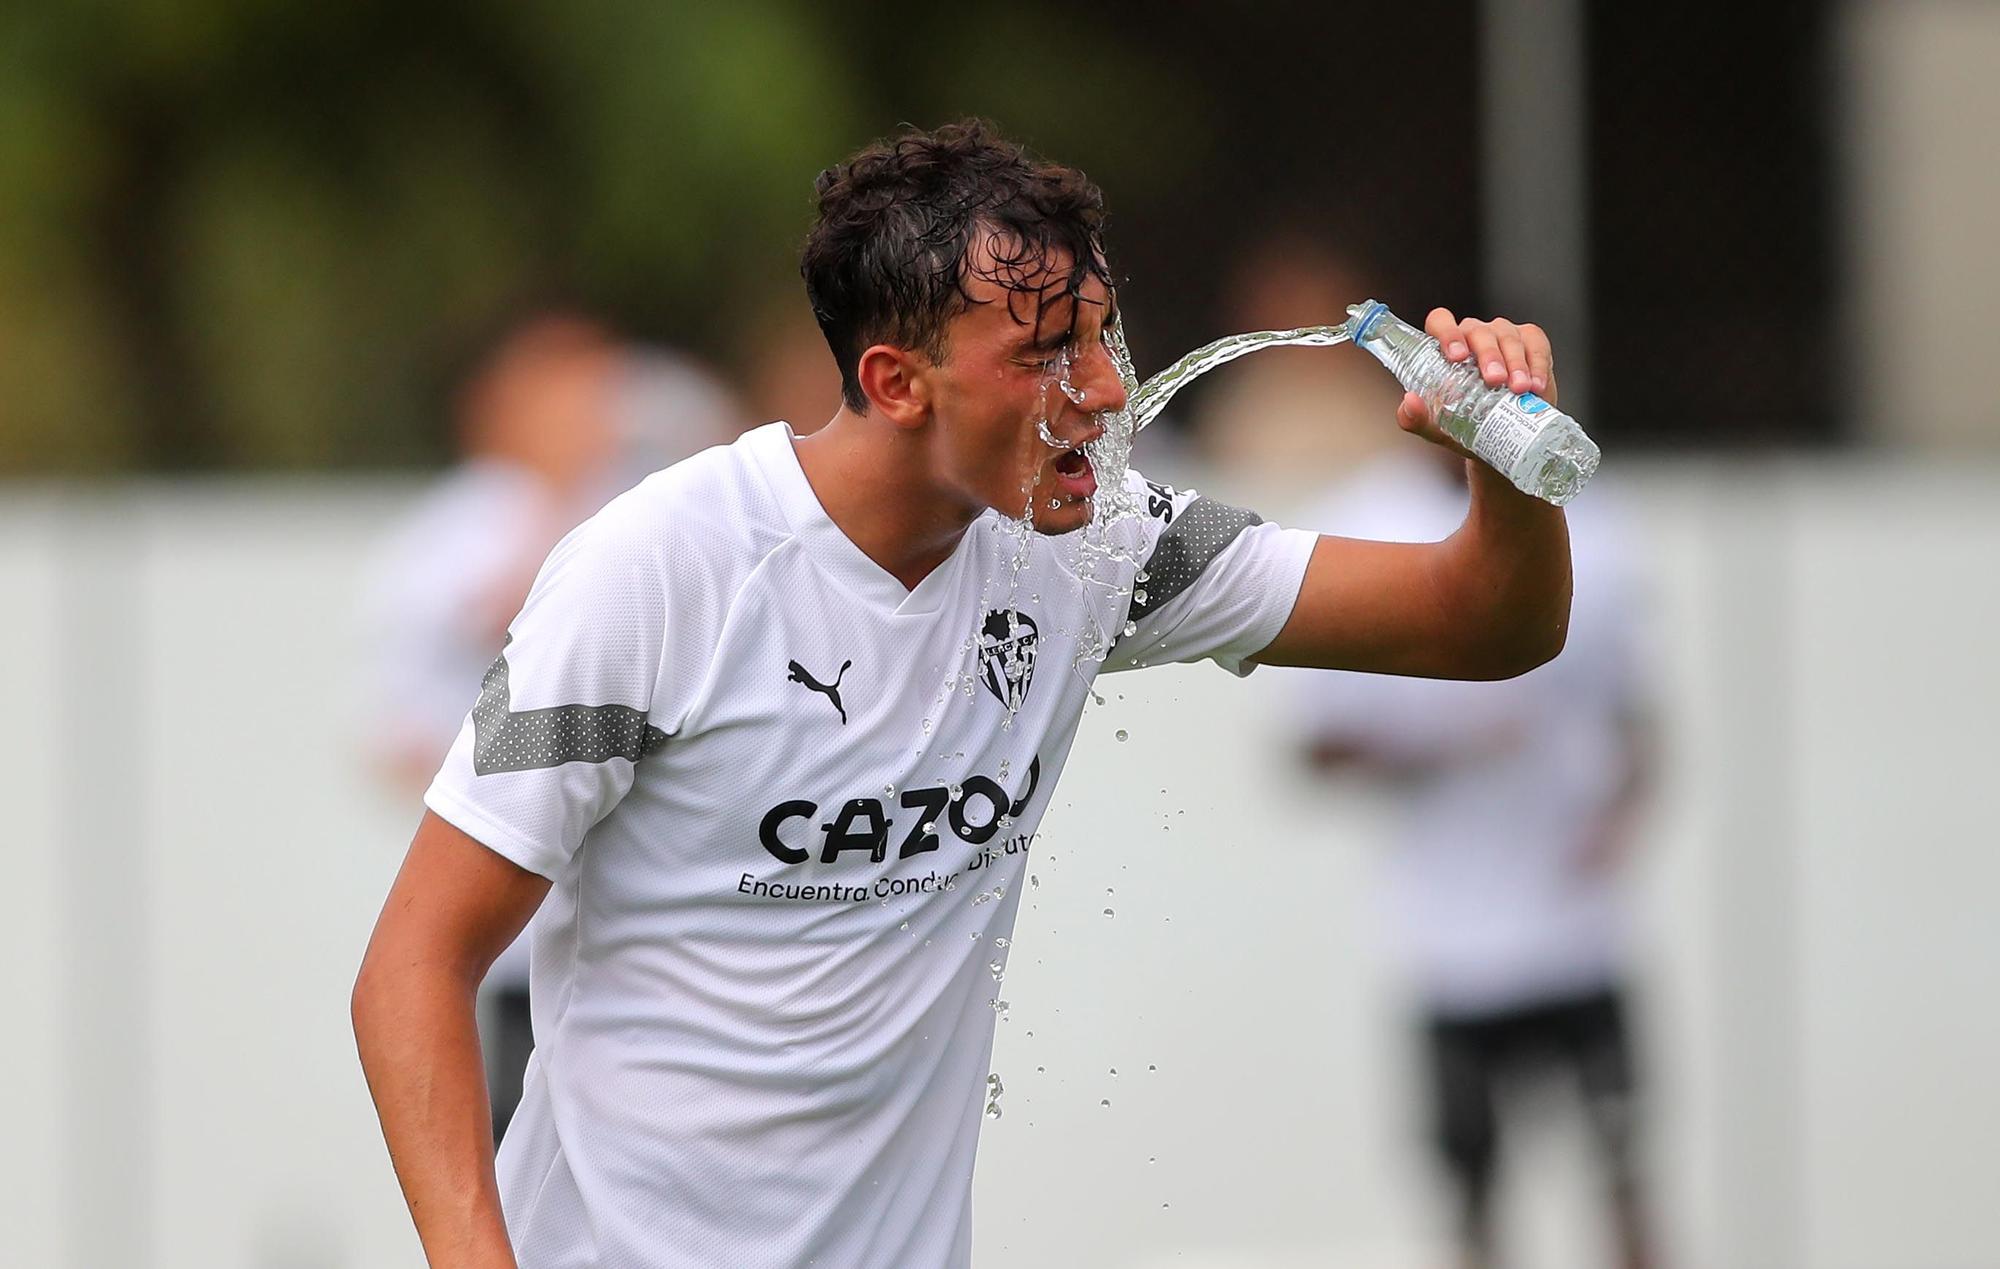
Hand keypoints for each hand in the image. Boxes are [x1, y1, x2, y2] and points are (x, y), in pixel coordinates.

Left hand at [1394, 309, 1558, 455]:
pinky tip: (1536, 386)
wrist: (1503, 439)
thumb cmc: (1465, 426)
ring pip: (1508, 337)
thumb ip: (1415, 419)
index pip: (1441, 322)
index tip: (1455, 356)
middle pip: (1478, 331)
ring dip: (1514, 363)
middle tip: (1493, 380)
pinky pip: (1535, 345)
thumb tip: (1409, 402)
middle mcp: (1473, 335)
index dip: (1447, 333)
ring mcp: (1503, 335)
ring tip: (1517, 389)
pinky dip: (1537, 365)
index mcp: (1445, 347)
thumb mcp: (1437, 428)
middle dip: (1487, 355)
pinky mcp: (1531, 342)